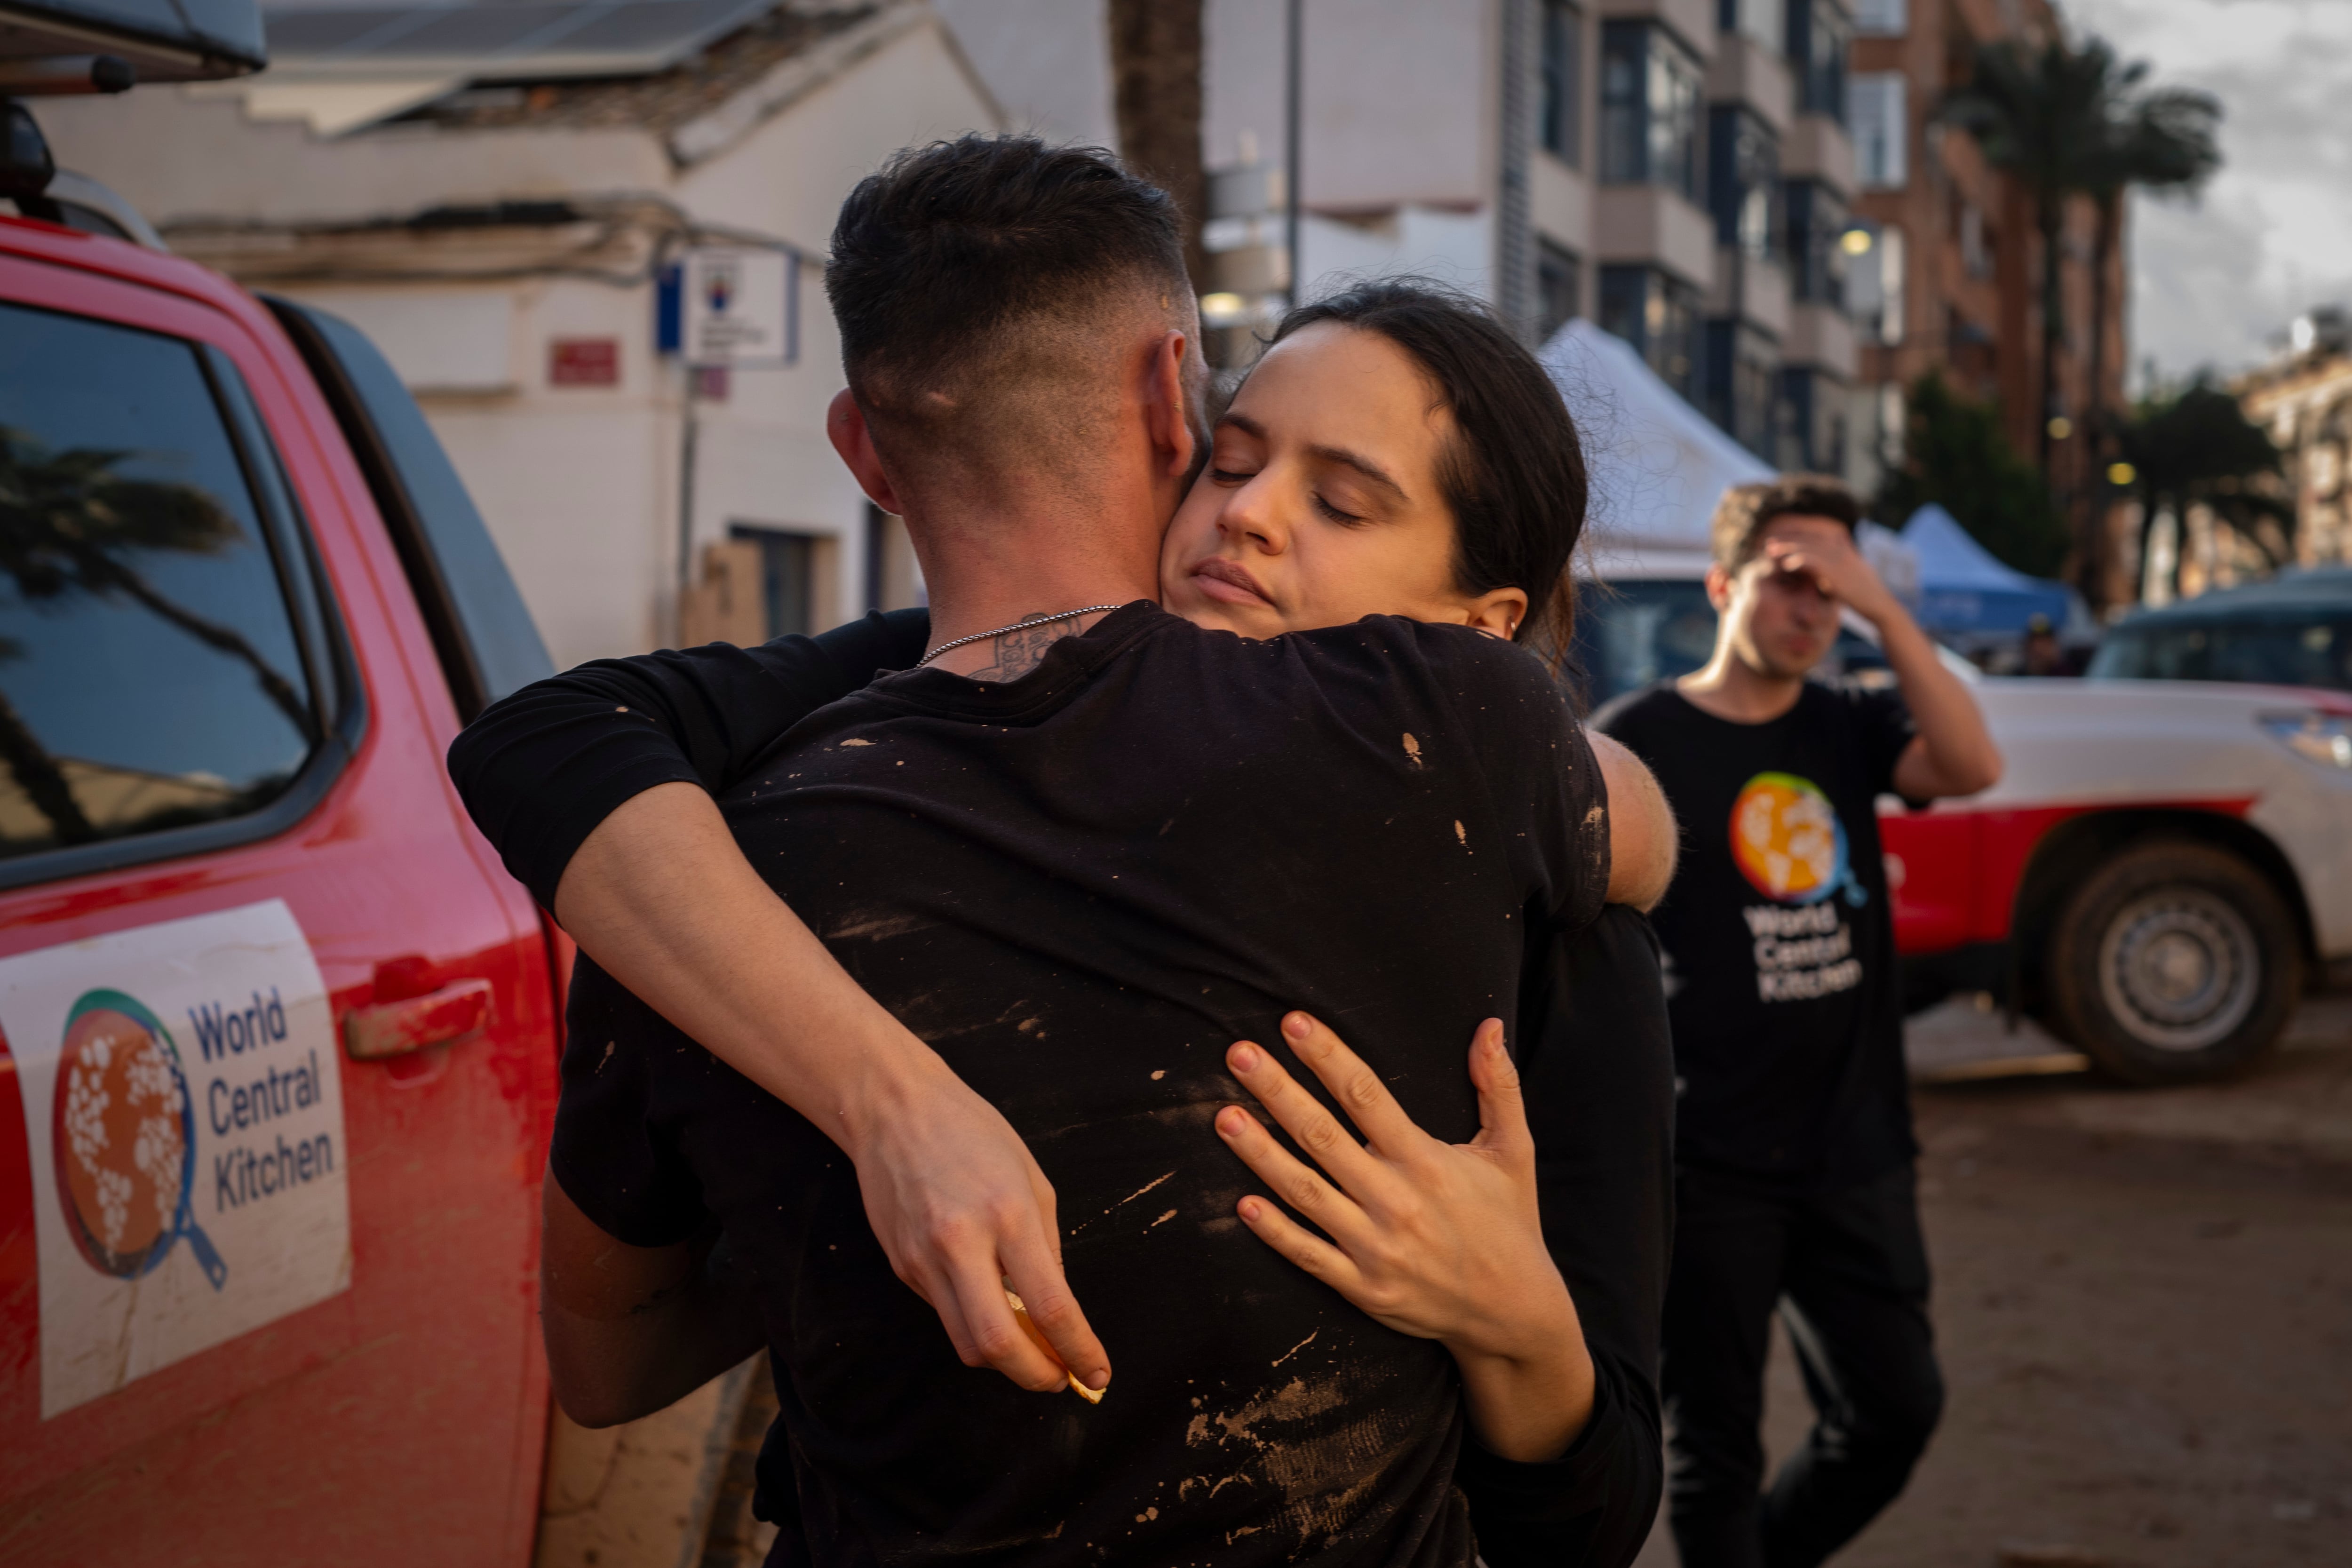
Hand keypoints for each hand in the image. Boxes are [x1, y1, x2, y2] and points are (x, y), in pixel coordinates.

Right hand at [845, 1055, 1109, 1396]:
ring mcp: (923, 1259)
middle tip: (1060, 1377)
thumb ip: (1047, 1249)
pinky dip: (973, 1322)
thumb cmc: (973, 1133)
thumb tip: (1057, 1312)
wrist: (894, 1108)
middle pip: (998, 1344)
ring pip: (965, 1342)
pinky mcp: (901, 1267)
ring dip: (1004, 1359)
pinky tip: (988, 1302)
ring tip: (1031, 1349)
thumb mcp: (1033, 1181)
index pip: (1050, 1307)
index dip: (1079, 1351)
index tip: (1097, 1374)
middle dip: (1036, 1376)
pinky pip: (944, 1314)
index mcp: (1008, 1215)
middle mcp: (960, 1242)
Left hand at [1215, 1013, 1591, 1456]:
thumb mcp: (1514, 1150)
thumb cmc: (1509, 1221)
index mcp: (1427, 1162)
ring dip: (1260, 1153)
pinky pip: (1308, 1254)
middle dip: (1277, 1091)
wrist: (1514, 1312)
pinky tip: (1242, 1203)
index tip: (1293, 1022)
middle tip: (1239, 1055)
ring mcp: (1375, 1248)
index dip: (1328, 1057)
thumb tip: (1490, 1024)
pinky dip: (1275, 1230)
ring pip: (1305, 1192)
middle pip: (1323, 1136)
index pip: (1366, 1096)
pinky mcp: (1363, 1287)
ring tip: (1223, 1115)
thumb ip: (1499, 1086)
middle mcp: (1397, 1201)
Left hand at [1760, 517, 1899, 625]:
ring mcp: (1840, 561)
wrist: (1879, 606)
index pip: (1816, 537)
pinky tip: (1786, 564)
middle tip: (1768, 542)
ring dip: (1788, 548)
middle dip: (1788, 540)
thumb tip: (1819, 569)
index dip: (1797, 537)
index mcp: (1843, 550)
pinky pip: (1815, 563)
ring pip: (1809, 549)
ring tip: (1770, 551)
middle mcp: (1841, 551)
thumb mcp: (1849, 576)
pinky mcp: (1837, 574)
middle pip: (1809, 540)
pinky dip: (1800, 561)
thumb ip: (1834, 567)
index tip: (1780, 539)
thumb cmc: (1863, 594)